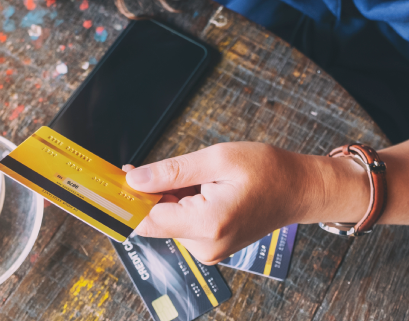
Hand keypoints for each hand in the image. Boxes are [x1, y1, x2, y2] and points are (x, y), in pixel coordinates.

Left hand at [123, 142, 368, 263]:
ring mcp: (209, 250)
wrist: (300, 189)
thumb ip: (173, 172)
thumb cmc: (267, 170)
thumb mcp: (217, 159)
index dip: (127, 200)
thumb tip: (135, 180)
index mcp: (207, 224)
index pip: (148, 219)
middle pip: (156, 220)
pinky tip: (200, 188)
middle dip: (151, 193)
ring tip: (199, 177)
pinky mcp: (211, 246)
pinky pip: (183, 224)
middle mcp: (206, 246)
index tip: (108, 184)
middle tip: (155, 168)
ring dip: (169, 197)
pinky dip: (182, 205)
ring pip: (168, 221)